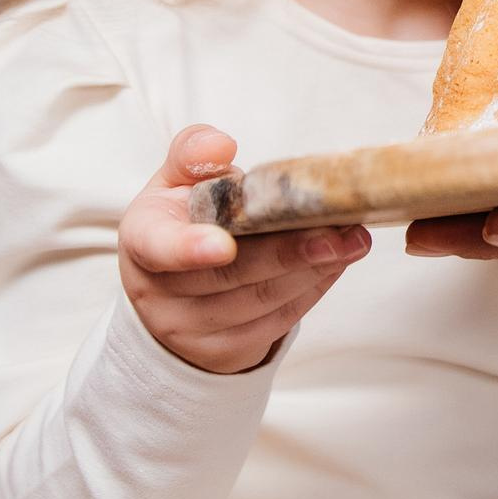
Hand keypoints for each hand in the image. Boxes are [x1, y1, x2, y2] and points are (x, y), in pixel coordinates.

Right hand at [120, 125, 369, 374]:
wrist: (174, 290)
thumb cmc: (183, 221)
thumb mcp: (176, 183)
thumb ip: (194, 156)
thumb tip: (220, 146)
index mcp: (144, 240)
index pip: (160, 246)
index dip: (190, 248)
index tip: (225, 246)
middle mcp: (159, 294)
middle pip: (230, 276)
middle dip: (288, 252)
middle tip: (339, 229)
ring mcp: (190, 331)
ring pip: (261, 302)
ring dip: (314, 269)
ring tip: (353, 240)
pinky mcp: (226, 352)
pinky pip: (277, 322)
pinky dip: (313, 289)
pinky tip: (338, 263)